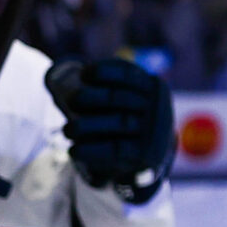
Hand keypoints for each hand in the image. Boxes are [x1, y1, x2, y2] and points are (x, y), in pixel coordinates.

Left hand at [47, 56, 175, 202]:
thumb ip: (111, 85)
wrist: (152, 154)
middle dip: (90, 97)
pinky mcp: (145, 155)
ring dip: (85, 126)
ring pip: (118, 123)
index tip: (82, 74)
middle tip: (72, 100)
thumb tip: (77, 75)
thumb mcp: (130, 95)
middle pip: (120, 98)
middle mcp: (158, 107)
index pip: (128, 74)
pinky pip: (115, 150)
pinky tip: (74, 150)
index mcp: (154, 87)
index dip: (104, 71)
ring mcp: (154, 131)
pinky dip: (91, 151)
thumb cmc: (129, 117)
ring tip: (68, 130)